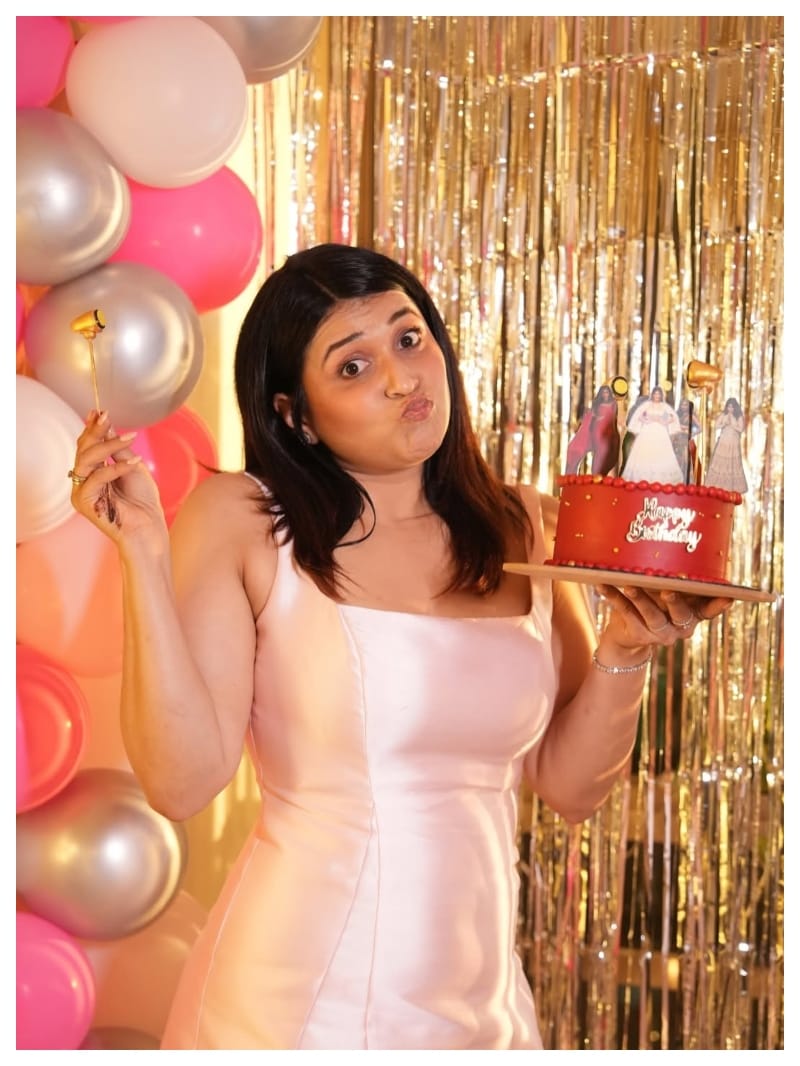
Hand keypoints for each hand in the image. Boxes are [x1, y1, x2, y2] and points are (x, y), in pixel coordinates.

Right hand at [69, 409, 166, 545]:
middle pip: (83, 450)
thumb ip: (117, 449)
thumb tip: (107, 426)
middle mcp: (83, 481)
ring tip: (130, 438)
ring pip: (86, 460)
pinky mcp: (84, 501)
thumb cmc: (142, 500)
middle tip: (107, 416)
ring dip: (108, 445)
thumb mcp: (133, 466)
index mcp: (93, 473)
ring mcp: (81, 491)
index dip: (92, 428)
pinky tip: (134, 462)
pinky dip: (116, 468)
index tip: (99, 411)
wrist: (148, 527)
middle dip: (95, 431)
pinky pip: (97, 478)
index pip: (87, 446)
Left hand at [596, 582, 732, 651]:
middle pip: (681, 614)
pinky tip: (603, 585)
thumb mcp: (667, 590)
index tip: (728, 595)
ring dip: (641, 599)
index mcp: (693, 613)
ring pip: (652, 616)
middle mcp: (681, 626)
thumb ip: (676, 578)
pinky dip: (614, 598)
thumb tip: (675, 541)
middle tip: (669, 590)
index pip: (710, 610)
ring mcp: (660, 634)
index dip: (719, 605)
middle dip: (675, 602)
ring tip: (630, 585)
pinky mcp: (639, 635)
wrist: (627, 635)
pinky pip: (626, 613)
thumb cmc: (653, 601)